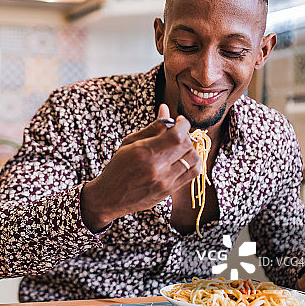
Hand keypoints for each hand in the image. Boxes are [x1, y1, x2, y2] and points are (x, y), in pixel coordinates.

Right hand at [81, 103, 201, 230]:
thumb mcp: (129, 143)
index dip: (183, 124)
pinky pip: (193, 174)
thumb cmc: (117, 167)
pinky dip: (193, 163)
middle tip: (178, 133)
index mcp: (144, 153)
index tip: (179, 121)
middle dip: (186, 134)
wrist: (110, 197)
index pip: (177, 135)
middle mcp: (157, 168)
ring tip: (180, 147)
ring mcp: (165, 181)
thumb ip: (151, 127)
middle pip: (187, 145)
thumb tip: (165, 109)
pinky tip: (182, 159)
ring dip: (190, 149)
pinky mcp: (169, 191)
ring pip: (194, 159)